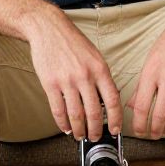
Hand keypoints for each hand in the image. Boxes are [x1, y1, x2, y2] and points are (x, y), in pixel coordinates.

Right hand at [25, 11, 121, 141]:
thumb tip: (108, 100)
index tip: (115, 129)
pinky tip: (65, 127)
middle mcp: (85, 76)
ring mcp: (67, 81)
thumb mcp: (95, 56)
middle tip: (95, 137)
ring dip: (78, 130)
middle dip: (96, 130)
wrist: (48, 28)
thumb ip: (102, 77)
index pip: (113, 100)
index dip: (116, 119)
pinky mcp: (50, 83)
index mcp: (100, 69)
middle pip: (94, 112)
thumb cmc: (72, 41)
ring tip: (79, 135)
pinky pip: (58, 109)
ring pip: (76, 115)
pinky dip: (62, 123)